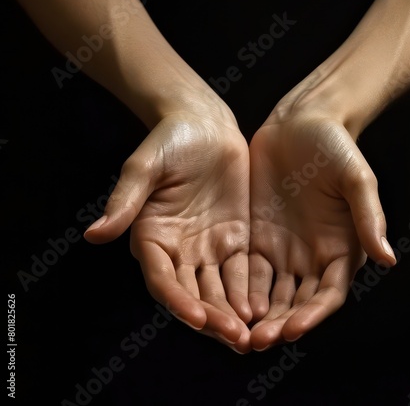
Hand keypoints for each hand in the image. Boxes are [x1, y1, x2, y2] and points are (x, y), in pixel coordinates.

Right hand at [84, 109, 251, 353]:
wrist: (206, 124)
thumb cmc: (170, 139)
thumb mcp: (145, 166)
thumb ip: (126, 200)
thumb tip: (94, 235)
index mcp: (152, 237)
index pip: (162, 279)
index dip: (177, 300)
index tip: (196, 317)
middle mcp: (179, 249)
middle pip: (193, 292)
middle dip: (212, 317)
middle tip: (233, 338)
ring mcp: (208, 245)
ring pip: (219, 289)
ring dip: (232, 313)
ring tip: (250, 337)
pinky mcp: (235, 238)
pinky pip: (242, 270)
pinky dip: (249, 291)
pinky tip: (262, 309)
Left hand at [247, 113, 395, 349]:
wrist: (301, 122)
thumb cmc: (335, 147)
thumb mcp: (356, 179)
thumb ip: (368, 217)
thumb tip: (388, 259)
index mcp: (340, 248)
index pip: (328, 293)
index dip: (312, 314)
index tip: (292, 328)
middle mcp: (311, 255)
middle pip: (296, 301)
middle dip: (279, 322)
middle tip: (258, 341)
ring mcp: (282, 246)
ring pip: (269, 291)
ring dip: (256, 313)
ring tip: (238, 331)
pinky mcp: (256, 234)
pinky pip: (245, 267)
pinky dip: (238, 287)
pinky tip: (224, 298)